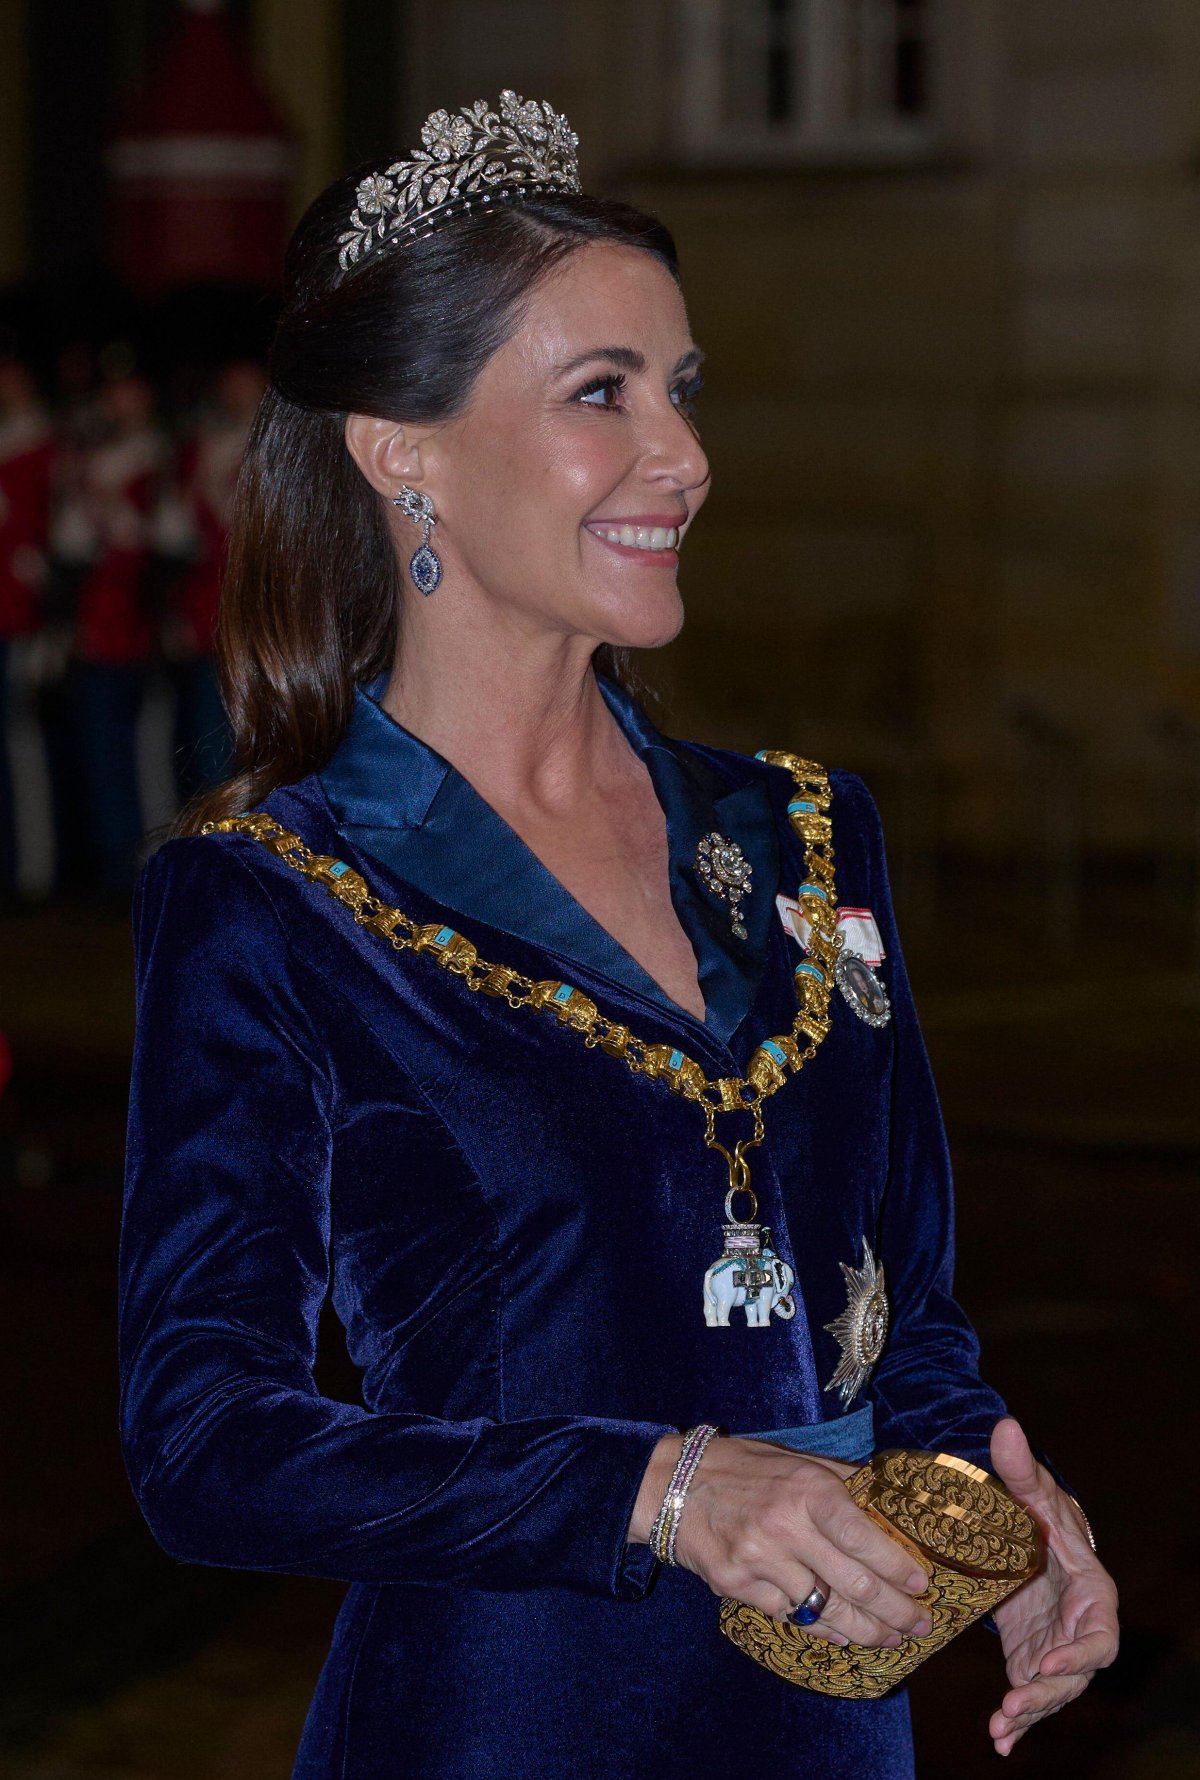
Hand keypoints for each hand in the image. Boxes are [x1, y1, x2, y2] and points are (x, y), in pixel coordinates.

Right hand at [628, 1434, 932, 1647]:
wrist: (673, 1486)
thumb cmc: (742, 1468)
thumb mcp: (795, 1459)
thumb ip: (841, 1480)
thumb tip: (888, 1496)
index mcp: (807, 1490)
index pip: (863, 1537)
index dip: (897, 1567)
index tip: (922, 1584)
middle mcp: (786, 1527)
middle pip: (854, 1583)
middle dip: (895, 1611)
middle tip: (919, 1624)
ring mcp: (761, 1561)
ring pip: (826, 1610)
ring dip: (865, 1630)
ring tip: (890, 1638)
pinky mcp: (739, 1587)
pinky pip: (791, 1618)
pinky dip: (823, 1631)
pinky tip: (843, 1636)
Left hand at [988, 1417, 1118, 1755]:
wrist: (1032, 1538)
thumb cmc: (1042, 1517)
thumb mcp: (1031, 1495)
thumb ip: (1019, 1468)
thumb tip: (1006, 1424)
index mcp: (1091, 1594)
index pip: (1098, 1634)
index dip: (1081, 1653)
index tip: (1051, 1662)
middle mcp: (1079, 1629)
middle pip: (1075, 1674)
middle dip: (1049, 1693)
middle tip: (1016, 1705)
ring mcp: (1057, 1648)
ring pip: (1052, 1691)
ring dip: (1029, 1711)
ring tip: (1001, 1726)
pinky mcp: (1032, 1658)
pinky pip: (1030, 1694)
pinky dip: (1019, 1721)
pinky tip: (1000, 1740)